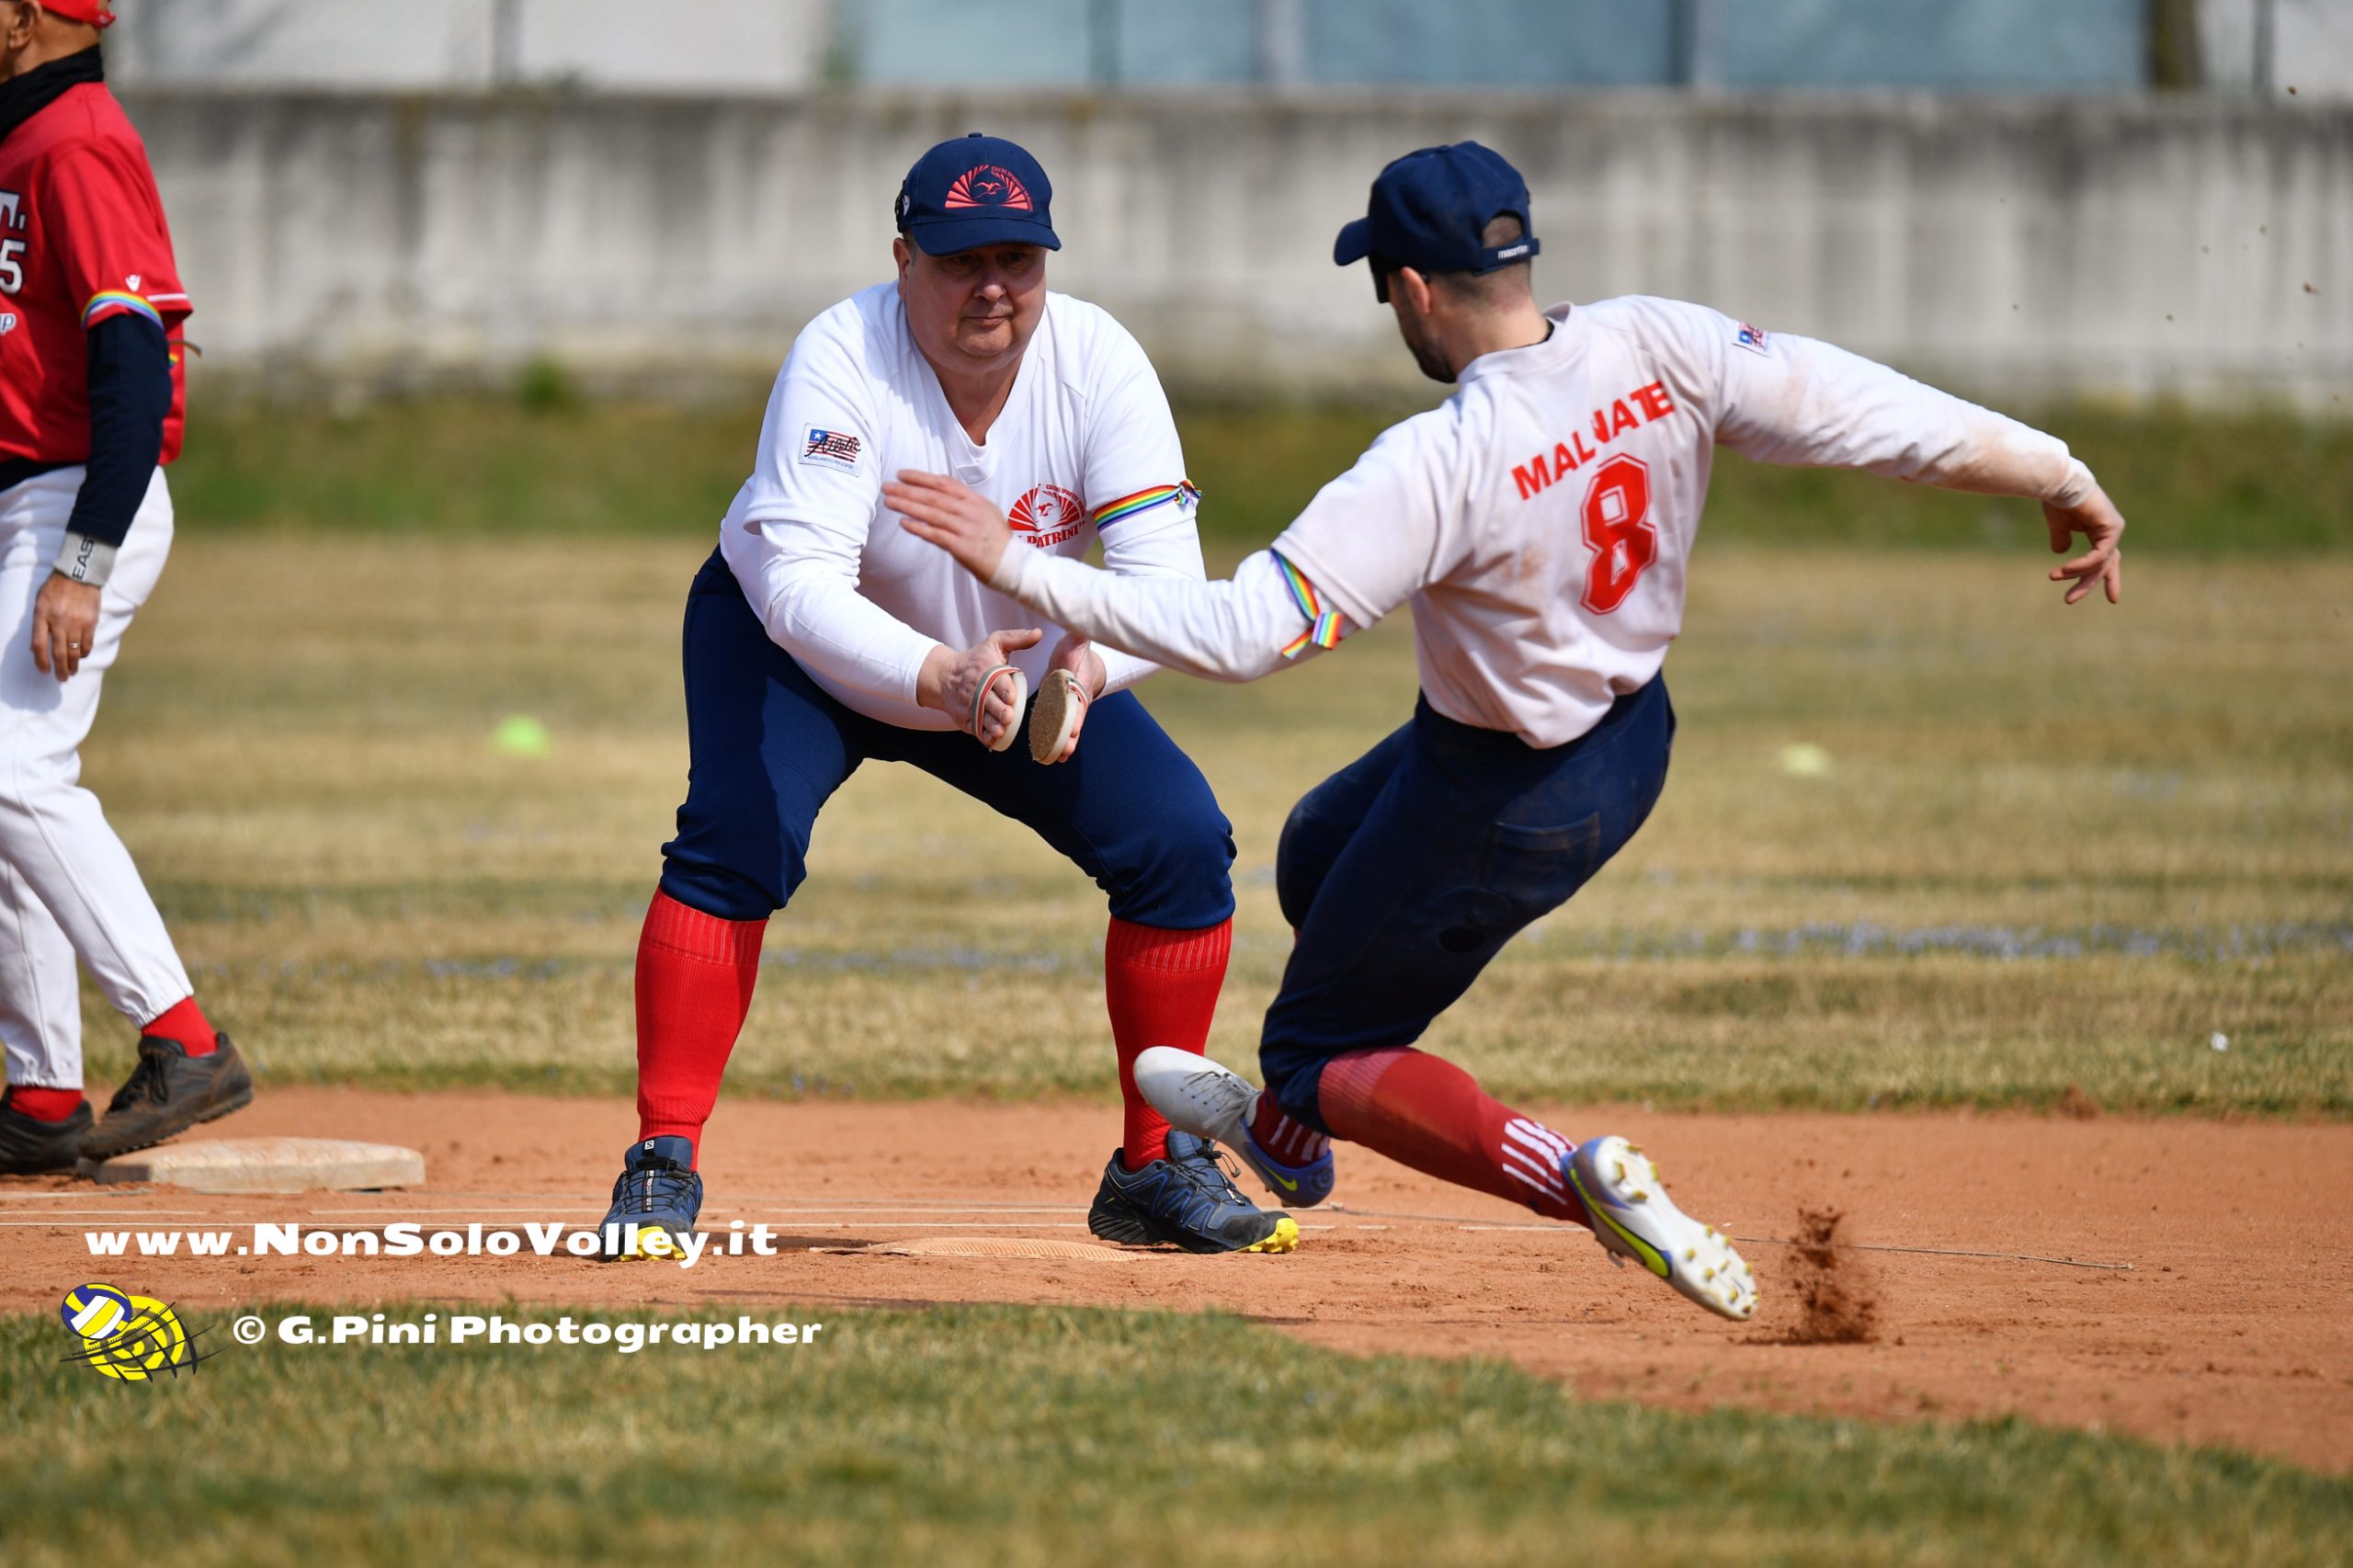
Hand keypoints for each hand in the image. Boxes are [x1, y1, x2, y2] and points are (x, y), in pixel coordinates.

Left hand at [29, 573, 100, 681]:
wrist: (78, 575)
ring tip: (72, 672)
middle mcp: (59, 622)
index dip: (40, 661)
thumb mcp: (40, 603)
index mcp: (42, 616)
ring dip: (73, 664)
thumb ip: (38, 624)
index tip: (44, 671)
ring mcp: (76, 623)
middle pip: (58, 652)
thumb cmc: (55, 588)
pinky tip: (82, 656)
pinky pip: (87, 643)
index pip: (39, 645)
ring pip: (74, 651)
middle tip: (62, 679)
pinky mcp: (90, 622)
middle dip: (60, 669)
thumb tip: (36, 647)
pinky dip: (84, 652)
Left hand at [888, 470, 1010, 583]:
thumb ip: (965, 500)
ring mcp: (965, 529)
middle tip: (887, 487)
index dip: (921, 477)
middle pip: (933, 497)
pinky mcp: (962, 547)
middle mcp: (969, 511)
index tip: (902, 474)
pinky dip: (918, 528)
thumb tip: (942, 490)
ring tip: (890, 502)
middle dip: (907, 490)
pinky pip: (935, 535)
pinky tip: (904, 523)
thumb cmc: (997, 538)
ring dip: (908, 506)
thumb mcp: (986, 511)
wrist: (1012, 563)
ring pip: (931, 514)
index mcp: (974, 500)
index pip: (943, 484)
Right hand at [917, 626, 1042, 747]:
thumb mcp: (994, 642)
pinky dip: (983, 735)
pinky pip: (975, 729)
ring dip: (992, 725)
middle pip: (988, 702)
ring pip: (982, 718)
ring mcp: (969, 706)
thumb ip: (1017, 638)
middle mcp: (977, 689)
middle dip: (998, 710)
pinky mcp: (964, 719)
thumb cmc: (975, 659)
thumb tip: (1039, 633)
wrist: (945, 676)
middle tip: (1008, 716)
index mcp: (986, 670)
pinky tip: (993, 739)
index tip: (1011, 695)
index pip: (996, 680)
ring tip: (1001, 729)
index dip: (1004, 689)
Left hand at [1036, 632, 1107, 764]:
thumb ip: (1077, 635)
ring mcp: (1069, 707)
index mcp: (1080, 683)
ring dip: (1064, 743)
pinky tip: (1050, 755)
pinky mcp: (1059, 711)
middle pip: (1076, 720)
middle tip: (1067, 751)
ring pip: (1068, 728)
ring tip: (1058, 759)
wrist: (1076, 660)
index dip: (1077, 715)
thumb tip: (1081, 623)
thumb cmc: (1074, 650)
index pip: (1080, 700)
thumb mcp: (1075, 641)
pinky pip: (1058, 728)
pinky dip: (1055, 741)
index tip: (1074, 728)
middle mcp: (1076, 698)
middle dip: (1072, 735)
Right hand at [2043, 485, 2125, 605]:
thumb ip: (2062, 538)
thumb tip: (2060, 551)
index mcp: (2100, 530)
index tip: (2112, 599)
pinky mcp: (2112, 528)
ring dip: (2076, 574)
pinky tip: (2066, 569)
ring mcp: (2113, 528)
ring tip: (2053, 576)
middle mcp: (2110, 530)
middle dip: (2090, 583)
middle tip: (2070, 600)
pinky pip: (2098, 556)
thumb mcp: (2058, 524)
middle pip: (2105, 565)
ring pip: (2100, 563)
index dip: (2106, 578)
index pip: (2105, 558)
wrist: (2058, 481)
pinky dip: (2081, 565)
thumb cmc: (2057, 499)